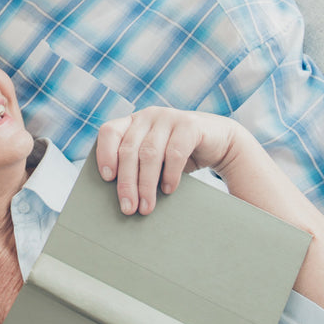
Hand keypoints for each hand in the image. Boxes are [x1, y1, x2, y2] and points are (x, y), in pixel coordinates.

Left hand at [95, 107, 238, 214]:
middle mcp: (148, 116)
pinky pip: (174, 152)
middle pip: (129, 150)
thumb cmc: (178, 155)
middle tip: (128, 208)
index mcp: (133, 121)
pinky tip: (168, 190)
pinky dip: (170, 175)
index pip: (109, 132)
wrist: (219, 142)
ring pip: (149, 153)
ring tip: (146, 207)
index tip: (106, 178)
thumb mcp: (154, 158)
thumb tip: (120, 199)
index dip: (105, 153)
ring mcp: (169, 117)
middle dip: (127, 182)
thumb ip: (136, 166)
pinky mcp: (190, 125)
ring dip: (146, 184)